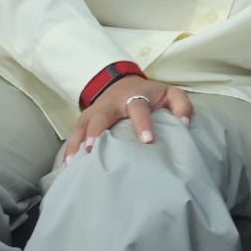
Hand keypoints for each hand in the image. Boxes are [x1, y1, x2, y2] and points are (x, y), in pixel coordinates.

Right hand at [60, 76, 191, 165]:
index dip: (142, 123)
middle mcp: (111, 104)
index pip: (138, 108)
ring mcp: (94, 112)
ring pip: (82, 125)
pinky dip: (69, 148)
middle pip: (101, 116)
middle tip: (94, 148)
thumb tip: (184, 125)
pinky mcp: (83, 120)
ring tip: (74, 162)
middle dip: (96, 131)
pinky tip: (66, 166)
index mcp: (134, 97)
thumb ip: (181, 105)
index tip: (148, 140)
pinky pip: (73, 134)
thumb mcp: (169, 93)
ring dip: (77, 142)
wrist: (122, 84)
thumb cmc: (149, 95)